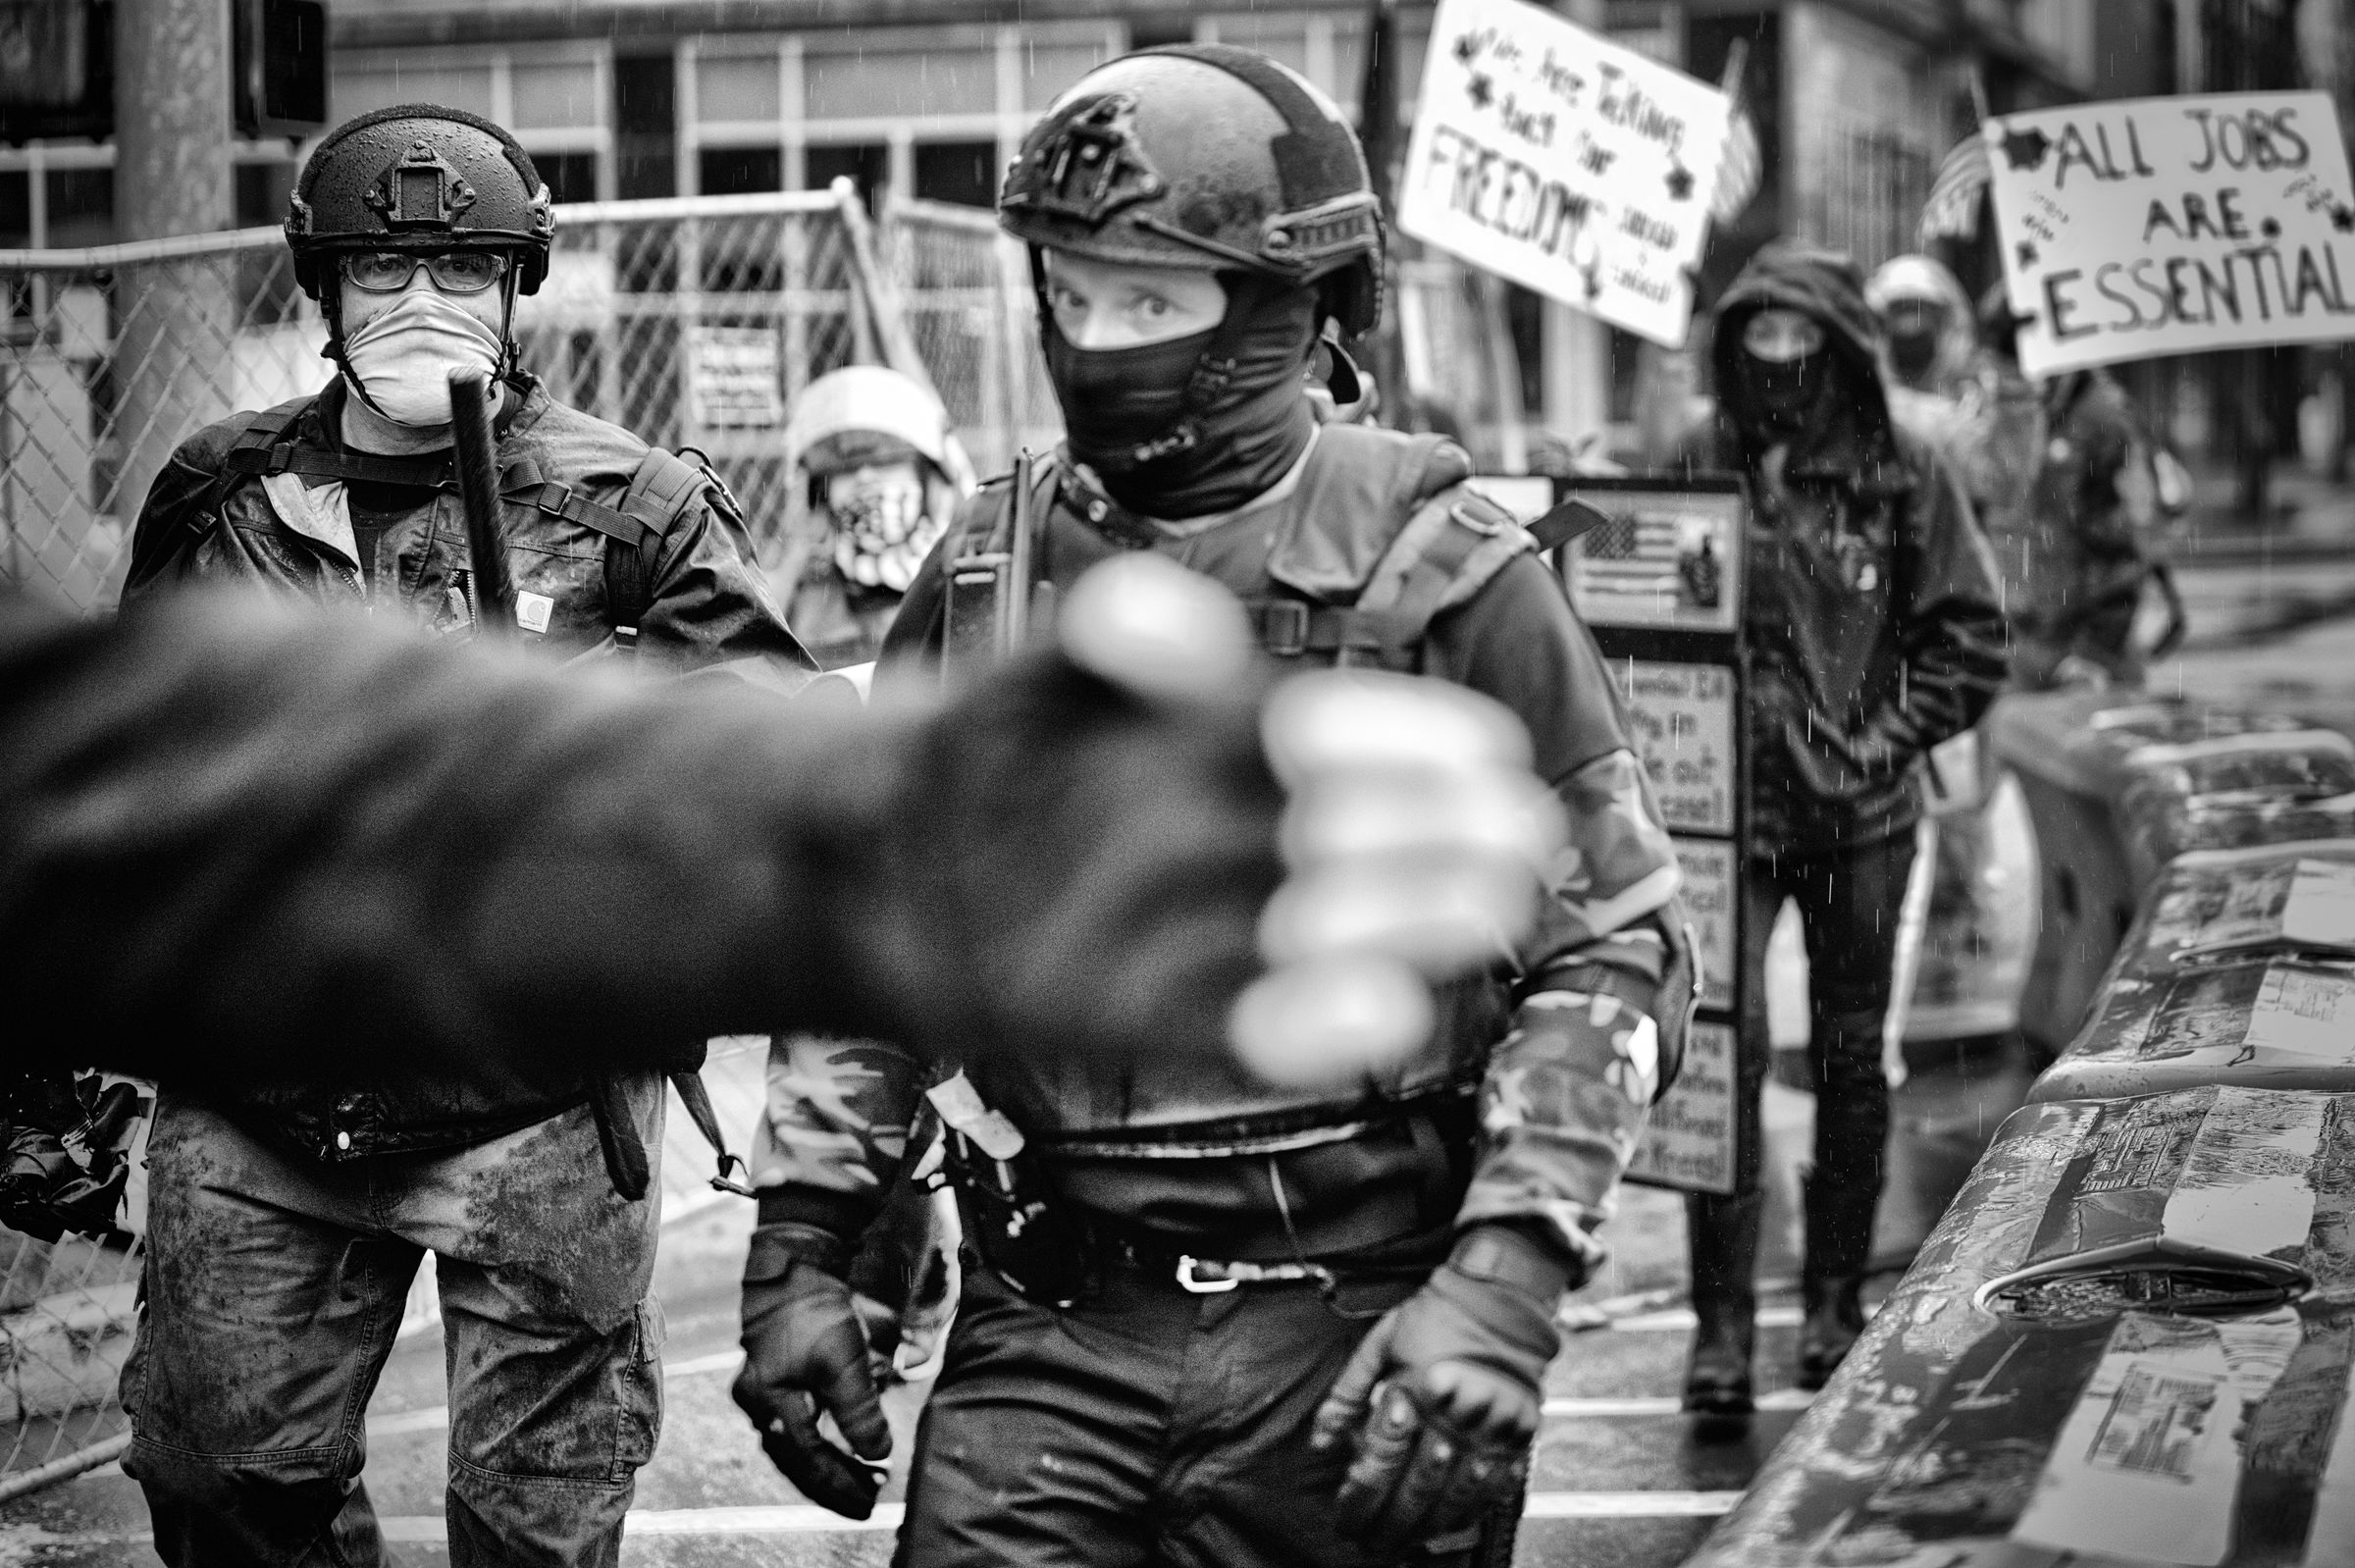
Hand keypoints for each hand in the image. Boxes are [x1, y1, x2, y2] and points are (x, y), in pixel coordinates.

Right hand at [730, 1226, 891, 1517]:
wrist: (796, 1265)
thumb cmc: (819, 1311)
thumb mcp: (846, 1361)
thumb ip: (859, 1411)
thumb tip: (876, 1453)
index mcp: (769, 1398)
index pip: (807, 1456)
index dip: (841, 1480)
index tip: (873, 1497)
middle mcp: (758, 1401)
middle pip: (795, 1459)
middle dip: (834, 1482)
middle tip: (869, 1501)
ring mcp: (761, 1392)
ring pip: (793, 1447)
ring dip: (828, 1467)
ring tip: (864, 1482)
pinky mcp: (773, 1381)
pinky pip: (793, 1427)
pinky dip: (819, 1445)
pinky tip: (843, 1453)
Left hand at [875, 553, 1564, 1085]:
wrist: (872, 864)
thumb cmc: (974, 750)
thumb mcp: (1037, 674)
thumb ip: (1104, 643)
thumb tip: (1144, 603)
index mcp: (1224, 740)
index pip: (1339, 738)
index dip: (1414, 743)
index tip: (1485, 748)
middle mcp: (1230, 835)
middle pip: (1357, 837)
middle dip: (1440, 838)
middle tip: (1512, 842)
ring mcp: (1200, 928)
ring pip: (1327, 935)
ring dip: (1406, 925)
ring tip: (1473, 913)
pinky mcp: (1153, 1017)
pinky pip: (1246, 1030)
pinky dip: (1310, 1029)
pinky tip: (1380, 1009)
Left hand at [1309, 1227, 1566, 1542]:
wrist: (1501, 1296)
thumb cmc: (1435, 1316)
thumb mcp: (1379, 1344)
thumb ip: (1347, 1395)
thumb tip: (1321, 1441)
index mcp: (1417, 1388)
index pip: (1381, 1460)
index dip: (1358, 1497)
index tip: (1345, 1516)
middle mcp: (1456, 1412)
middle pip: (1415, 1488)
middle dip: (1387, 1524)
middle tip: (1368, 1542)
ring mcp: (1492, 1427)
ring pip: (1455, 1497)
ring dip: (1426, 1527)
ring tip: (1402, 1542)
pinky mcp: (1520, 1434)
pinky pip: (1494, 1488)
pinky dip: (1468, 1511)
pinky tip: (1446, 1523)